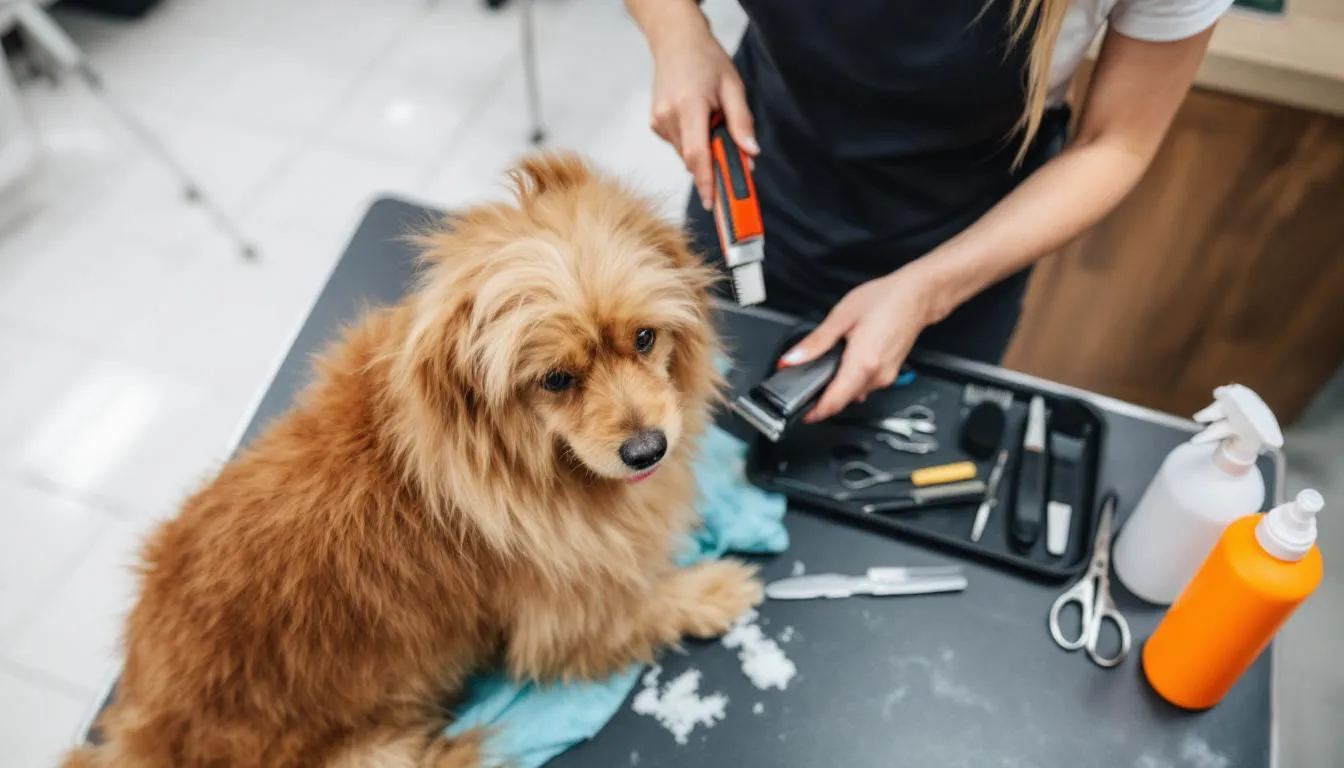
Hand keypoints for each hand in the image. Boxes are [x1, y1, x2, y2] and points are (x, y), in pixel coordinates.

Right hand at [647, 18, 757, 208]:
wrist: (675, 40)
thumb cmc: (706, 59)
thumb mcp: (733, 86)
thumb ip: (742, 122)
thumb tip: (751, 154)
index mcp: (689, 105)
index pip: (697, 154)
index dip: (707, 182)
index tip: (715, 203)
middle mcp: (669, 116)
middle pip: (693, 159)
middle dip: (713, 167)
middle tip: (732, 162)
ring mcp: (658, 121)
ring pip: (685, 154)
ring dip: (703, 151)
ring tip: (711, 123)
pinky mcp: (655, 124)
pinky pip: (678, 145)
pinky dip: (692, 142)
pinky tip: (697, 120)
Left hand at [780, 268, 938, 422]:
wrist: (917, 296)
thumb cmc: (886, 300)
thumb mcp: (841, 316)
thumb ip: (815, 342)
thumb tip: (792, 359)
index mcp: (862, 363)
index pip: (834, 402)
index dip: (815, 412)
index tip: (801, 413)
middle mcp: (876, 375)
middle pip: (843, 400)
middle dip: (823, 398)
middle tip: (805, 387)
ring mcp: (886, 376)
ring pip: (855, 393)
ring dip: (838, 388)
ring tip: (824, 370)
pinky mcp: (890, 373)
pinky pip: (866, 384)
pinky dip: (852, 380)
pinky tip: (846, 362)